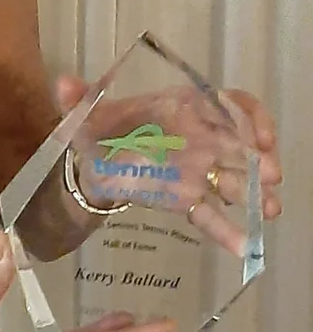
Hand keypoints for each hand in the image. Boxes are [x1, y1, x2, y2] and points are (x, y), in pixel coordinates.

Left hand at [56, 75, 282, 254]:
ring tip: (270, 210)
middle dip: (261, 158)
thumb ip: (77, 99)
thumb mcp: (85, 114)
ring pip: (233, 179)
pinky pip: (210, 214)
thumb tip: (61, 84)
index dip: (248, 115)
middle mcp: (197, 137)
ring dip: (256, 194)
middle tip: (270, 174)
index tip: (260, 134)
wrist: (89, 166)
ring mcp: (195, 170)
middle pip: (240, 143)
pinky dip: (226, 231)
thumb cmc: (96, 131)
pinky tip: (243, 247)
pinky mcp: (186, 199)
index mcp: (180, 108)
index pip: (226, 103)